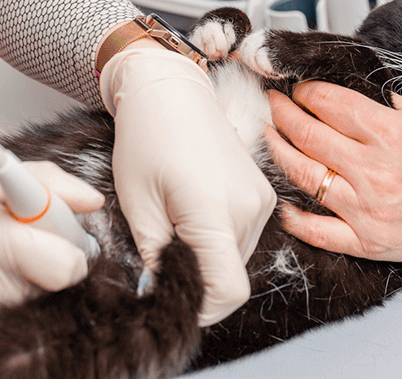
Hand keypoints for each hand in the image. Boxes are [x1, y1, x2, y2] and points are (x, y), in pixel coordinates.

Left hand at [101, 45, 276, 325]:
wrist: (172, 92)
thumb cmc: (147, 139)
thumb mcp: (137, 202)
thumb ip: (153, 257)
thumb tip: (159, 296)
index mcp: (215, 210)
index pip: (227, 291)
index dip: (200, 308)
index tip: (172, 301)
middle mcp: (249, 208)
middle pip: (232, 277)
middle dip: (198, 281)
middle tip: (162, 260)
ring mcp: (262, 200)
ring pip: (238, 260)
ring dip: (208, 260)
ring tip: (175, 229)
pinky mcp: (263, 195)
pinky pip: (244, 237)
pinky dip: (219, 242)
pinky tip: (191, 218)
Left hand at [267, 83, 401, 263]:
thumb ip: (389, 106)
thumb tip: (357, 92)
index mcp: (390, 134)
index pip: (331, 103)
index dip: (306, 92)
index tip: (298, 90)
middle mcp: (373, 168)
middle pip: (309, 134)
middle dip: (283, 113)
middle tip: (273, 104)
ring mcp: (365, 206)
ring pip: (304, 174)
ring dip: (278, 151)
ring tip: (268, 136)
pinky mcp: (364, 239)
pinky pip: (318, 230)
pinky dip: (295, 218)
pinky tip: (282, 203)